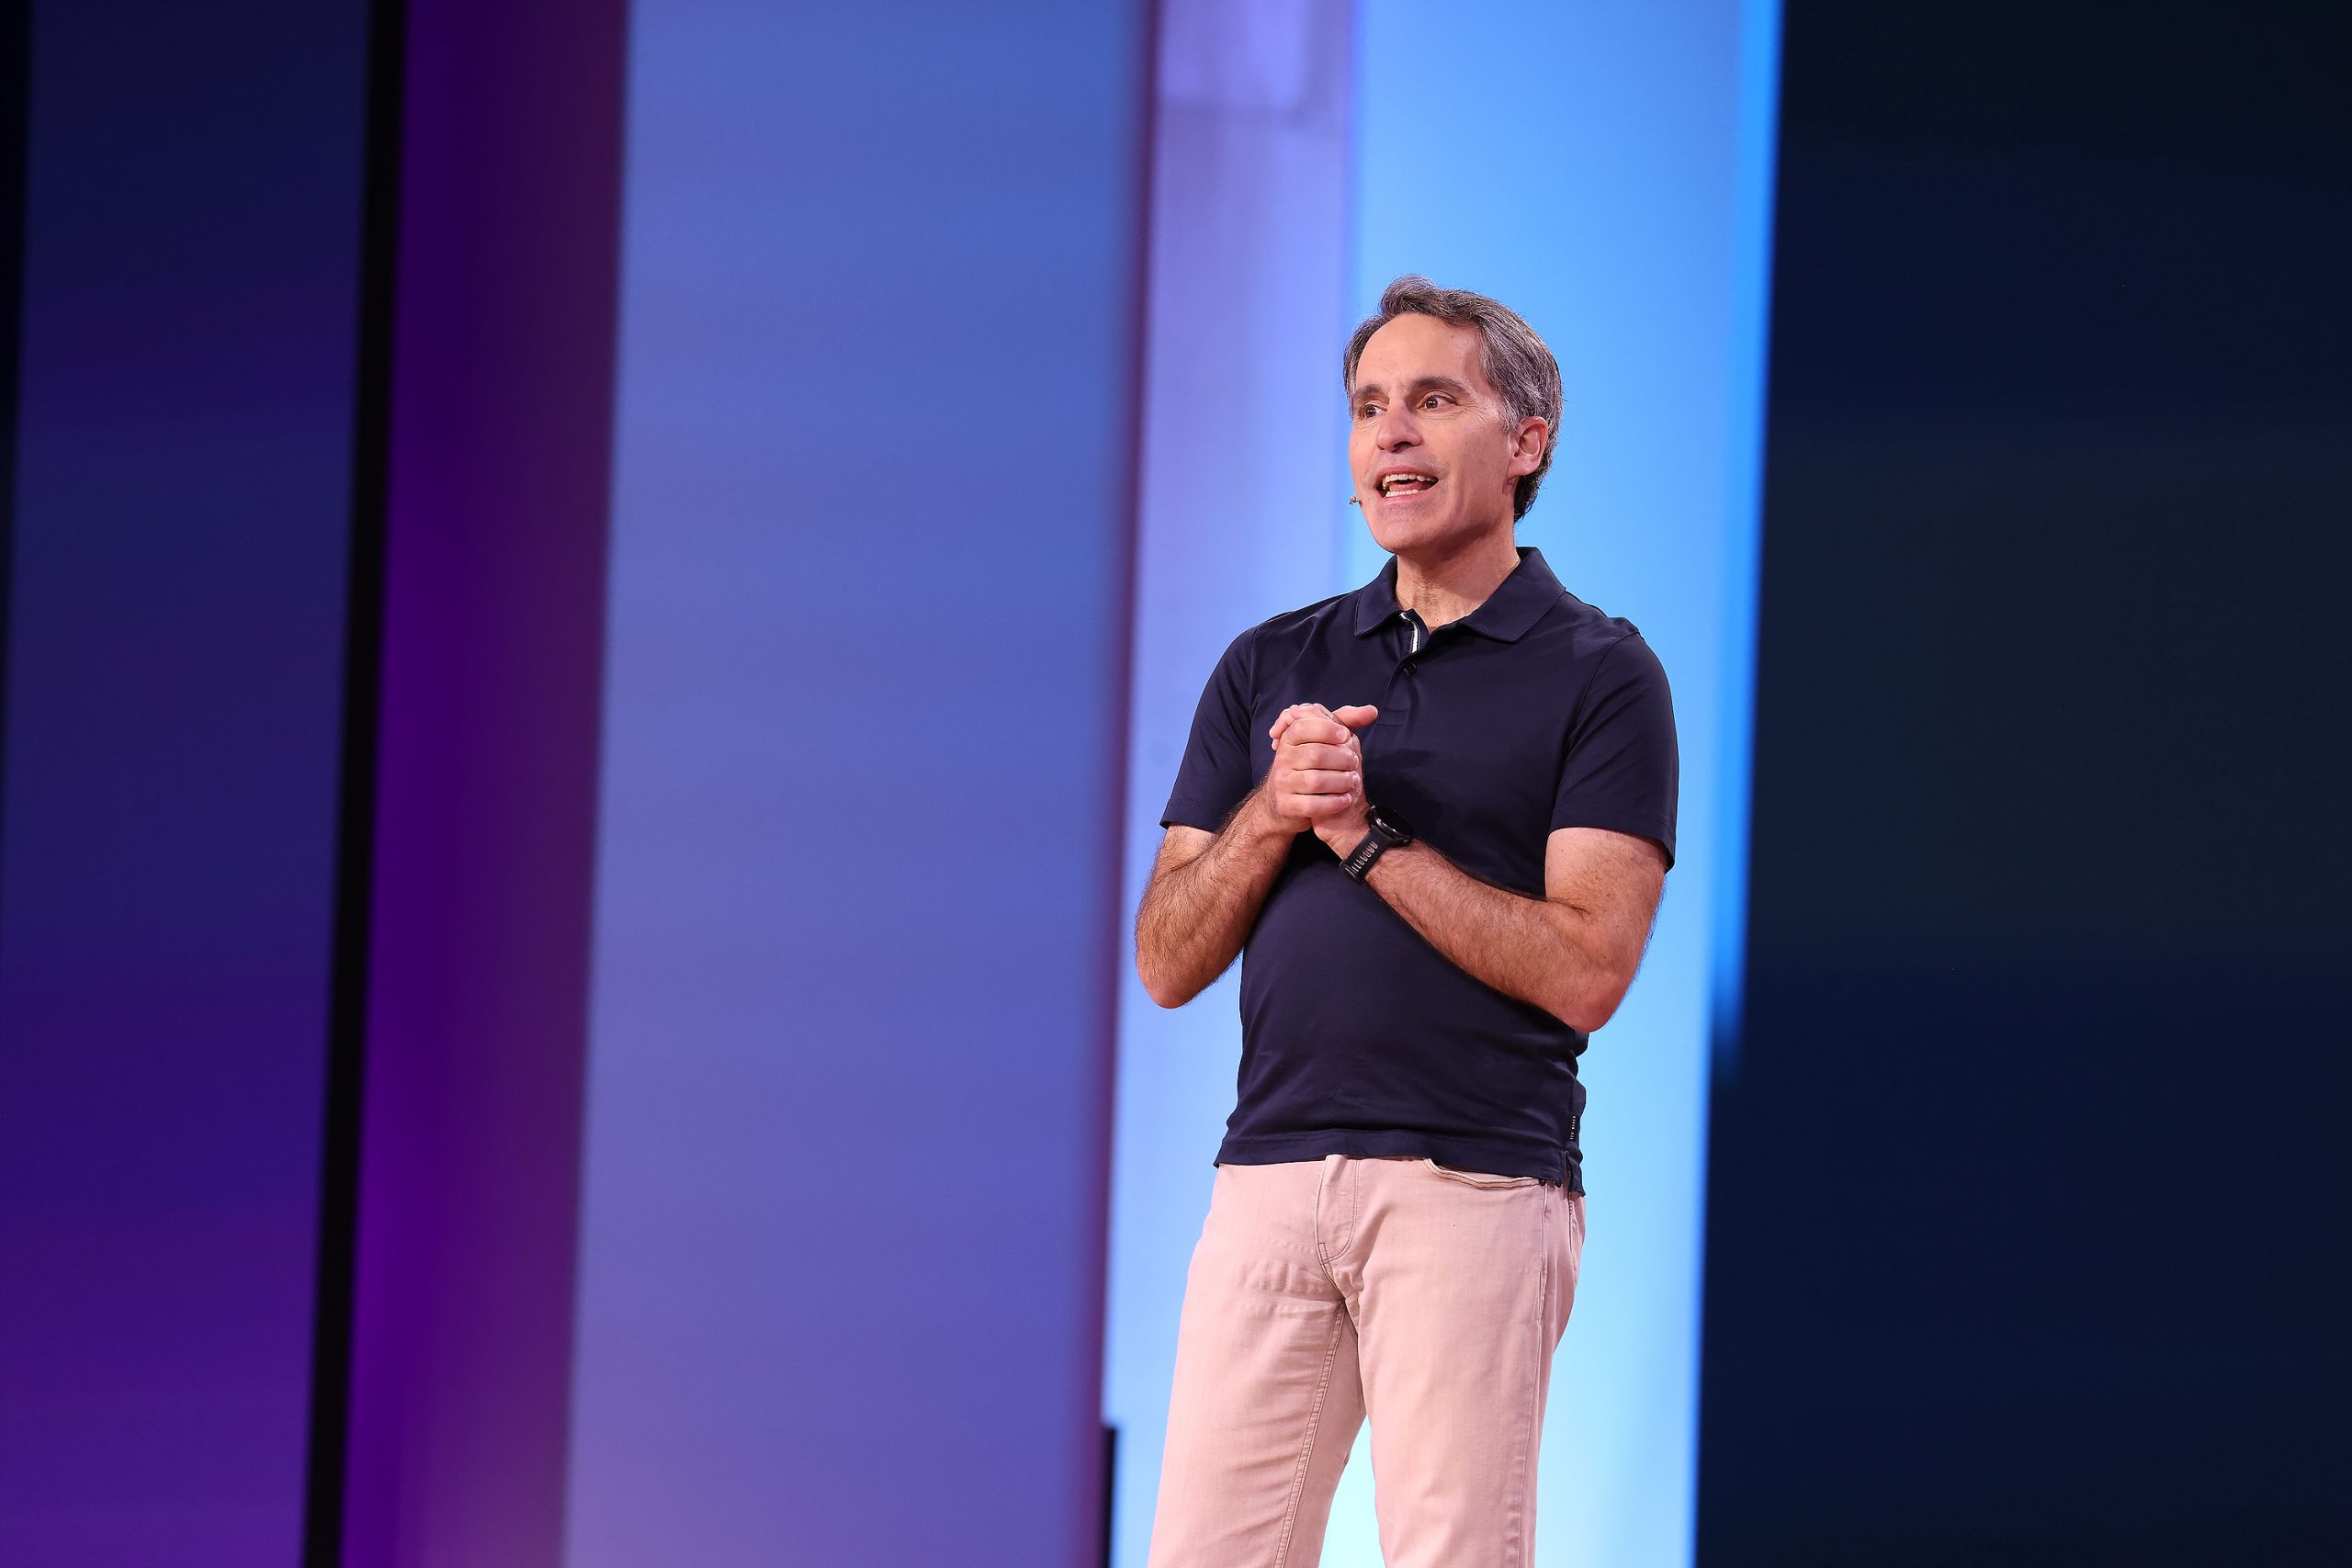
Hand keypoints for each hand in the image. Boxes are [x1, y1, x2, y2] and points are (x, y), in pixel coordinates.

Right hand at [1260, 702, 1378, 838]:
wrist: (1285, 803)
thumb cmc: (1309, 766)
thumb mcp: (1321, 740)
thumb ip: (1344, 721)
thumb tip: (1371, 711)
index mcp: (1289, 740)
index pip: (1303, 727)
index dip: (1327, 729)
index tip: (1345, 736)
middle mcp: (1282, 760)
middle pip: (1315, 755)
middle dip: (1341, 759)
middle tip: (1353, 762)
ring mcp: (1282, 784)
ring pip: (1315, 781)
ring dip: (1341, 781)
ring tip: (1352, 781)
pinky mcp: (1287, 806)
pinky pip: (1313, 805)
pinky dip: (1334, 803)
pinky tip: (1345, 799)